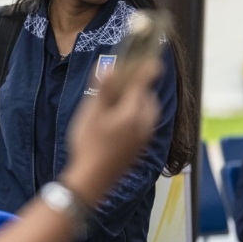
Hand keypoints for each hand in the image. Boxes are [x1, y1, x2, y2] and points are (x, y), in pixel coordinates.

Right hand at [62, 59, 160, 206]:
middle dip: (141, 90)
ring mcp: (142, 140)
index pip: (143, 86)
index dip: (146, 71)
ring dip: (139, 104)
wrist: (92, 181)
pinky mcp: (138, 150)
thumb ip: (104, 90)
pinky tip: (120, 123)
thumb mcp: (91, 114)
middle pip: (148, 101)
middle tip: (128, 83)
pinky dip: (137, 118)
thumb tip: (110, 69)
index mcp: (132, 114)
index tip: (153, 61)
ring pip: (147, 115)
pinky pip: (143, 126)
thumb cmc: (89, 145)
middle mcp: (143, 126)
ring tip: (122, 102)